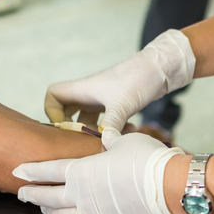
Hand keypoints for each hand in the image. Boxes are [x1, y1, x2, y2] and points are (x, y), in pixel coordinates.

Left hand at [13, 132, 185, 213]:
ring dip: (50, 212)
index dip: (31, 170)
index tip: (19, 171)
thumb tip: (107, 135)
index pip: (48, 170)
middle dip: (32, 194)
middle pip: (48, 196)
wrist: (168, 184)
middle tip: (22, 193)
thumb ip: (111, 140)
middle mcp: (81, 195)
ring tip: (44, 208)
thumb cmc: (146, 159)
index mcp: (81, 170)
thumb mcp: (125, 140)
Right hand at [44, 30, 194, 147]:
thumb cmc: (138, 79)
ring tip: (101, 143)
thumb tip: (102, 144)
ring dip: (92, 132)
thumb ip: (111, 124)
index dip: (52, 111)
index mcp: (83, 89)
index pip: (53, 95)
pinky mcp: (115, 104)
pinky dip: (108, 130)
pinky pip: (104, 121)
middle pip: (67, 110)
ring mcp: (102, 99)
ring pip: (87, 118)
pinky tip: (121, 138)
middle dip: (71, 128)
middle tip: (80, 141)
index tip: (65, 127)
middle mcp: (89, 93)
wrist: (161, 69)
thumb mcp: (123, 104)